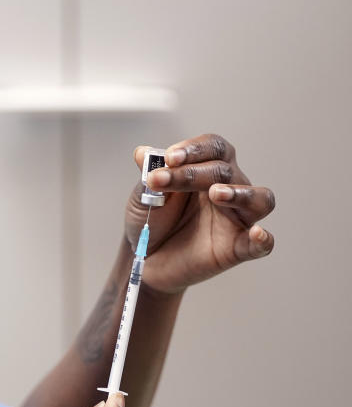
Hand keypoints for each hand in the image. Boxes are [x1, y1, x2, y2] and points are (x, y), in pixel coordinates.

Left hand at [126, 134, 275, 294]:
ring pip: (259, 199)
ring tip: (215, 194)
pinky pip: (261, 244)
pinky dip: (263, 239)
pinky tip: (257, 234)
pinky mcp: (237, 248)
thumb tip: (143, 153)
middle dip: (192, 173)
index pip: (214, 148)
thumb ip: (148, 176)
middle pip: (225, 171)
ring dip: (240, 193)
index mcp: (207, 169)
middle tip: (161, 180)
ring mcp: (236, 219)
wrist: (145, 258)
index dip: (194, 149)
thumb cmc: (151, 221)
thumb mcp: (143, 197)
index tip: (169, 157)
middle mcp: (228, 189)